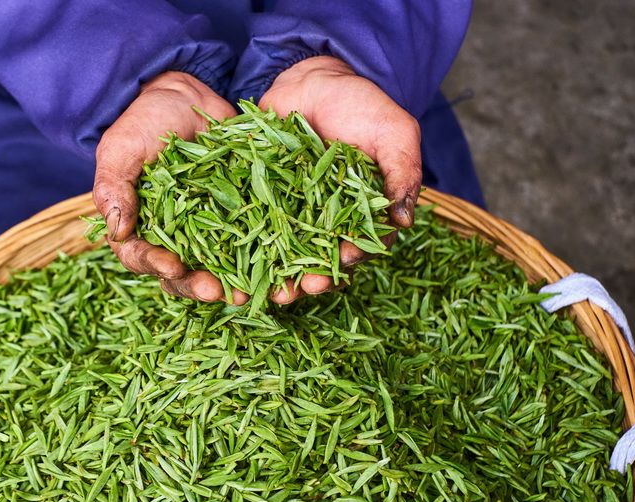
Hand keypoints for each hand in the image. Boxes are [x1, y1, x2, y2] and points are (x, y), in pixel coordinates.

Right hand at [93, 72, 248, 304]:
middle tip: (217, 292)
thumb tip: (116, 232)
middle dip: (197, 285)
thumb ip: (114, 187)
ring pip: (216, 267)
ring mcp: (205, 229)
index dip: (156, 266)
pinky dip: (261, 257)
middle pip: (180, 274)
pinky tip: (275, 267)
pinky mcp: (236, 216)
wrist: (187, 95)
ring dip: (231, 282)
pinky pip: (249, 242)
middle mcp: (171, 236)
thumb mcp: (122, 148)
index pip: (141, 257)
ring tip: (248, 292)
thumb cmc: (145, 120)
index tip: (172, 266)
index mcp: (137, 226)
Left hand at [259, 56, 420, 303]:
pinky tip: (231, 262)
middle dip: (309, 279)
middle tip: (298, 291)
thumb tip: (403, 223)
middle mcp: (325, 220)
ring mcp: (290, 211)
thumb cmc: (361, 105)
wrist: (313, 77)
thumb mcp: (394, 134)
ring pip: (283, 252)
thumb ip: (402, 174)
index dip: (351, 258)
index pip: (359, 245)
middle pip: (318, 258)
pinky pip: (250, 226)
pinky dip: (242, 246)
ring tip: (268, 292)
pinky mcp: (259, 198)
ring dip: (275, 275)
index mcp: (361, 212)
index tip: (342, 263)